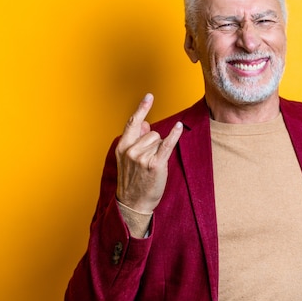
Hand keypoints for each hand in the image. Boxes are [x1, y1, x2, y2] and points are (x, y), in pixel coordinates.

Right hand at [115, 93, 182, 212]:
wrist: (133, 204)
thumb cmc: (133, 181)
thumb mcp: (127, 159)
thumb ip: (135, 139)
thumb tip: (146, 122)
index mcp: (122, 147)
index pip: (133, 122)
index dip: (142, 108)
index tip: (149, 96)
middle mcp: (130, 150)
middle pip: (152, 132)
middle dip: (154, 143)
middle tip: (148, 161)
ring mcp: (142, 157)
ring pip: (159, 140)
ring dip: (159, 150)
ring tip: (152, 166)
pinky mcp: (155, 164)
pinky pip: (167, 144)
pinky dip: (174, 135)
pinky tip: (179, 127)